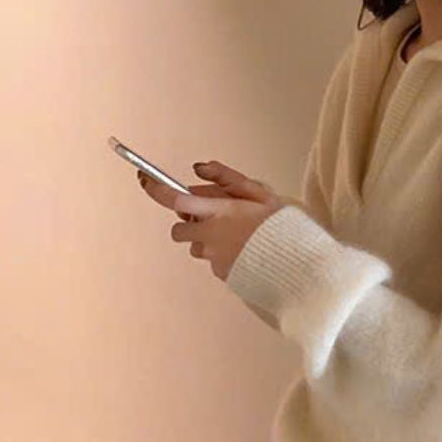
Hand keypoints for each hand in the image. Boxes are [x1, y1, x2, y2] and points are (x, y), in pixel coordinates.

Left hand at [137, 160, 284, 281]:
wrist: (298, 265)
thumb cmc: (281, 225)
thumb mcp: (260, 192)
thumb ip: (227, 178)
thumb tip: (197, 167)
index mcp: (219, 211)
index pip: (175, 199)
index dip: (154, 188)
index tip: (143, 179)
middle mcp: (211, 234)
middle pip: (179, 228)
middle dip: (190, 222)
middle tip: (215, 218)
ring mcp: (214, 257)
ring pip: (196, 247)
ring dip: (208, 240)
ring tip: (238, 238)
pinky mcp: (221, 274)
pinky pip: (213, 262)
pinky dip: (223, 255)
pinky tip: (246, 252)